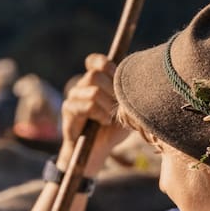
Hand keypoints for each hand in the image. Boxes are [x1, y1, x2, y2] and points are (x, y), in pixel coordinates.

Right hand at [57, 53, 130, 174]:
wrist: (99, 149)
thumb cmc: (115, 128)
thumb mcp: (127, 110)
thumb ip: (130, 94)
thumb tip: (141, 82)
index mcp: (97, 81)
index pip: (95, 61)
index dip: (106, 65)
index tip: (118, 78)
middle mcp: (83, 85)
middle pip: (94, 74)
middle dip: (112, 89)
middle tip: (119, 104)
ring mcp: (74, 96)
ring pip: (92, 91)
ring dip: (107, 104)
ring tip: (112, 116)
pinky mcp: (69, 109)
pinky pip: (86, 106)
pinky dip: (100, 114)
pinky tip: (104, 121)